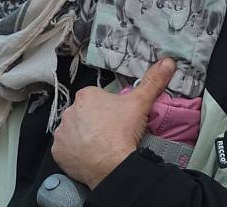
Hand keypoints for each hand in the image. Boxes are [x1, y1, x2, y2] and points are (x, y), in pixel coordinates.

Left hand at [52, 58, 175, 189]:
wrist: (112, 165)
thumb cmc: (123, 131)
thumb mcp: (140, 103)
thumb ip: (152, 81)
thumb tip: (168, 62)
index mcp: (86, 95)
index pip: (95, 100)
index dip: (106, 111)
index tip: (115, 121)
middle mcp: (69, 110)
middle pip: (83, 115)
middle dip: (93, 123)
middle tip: (108, 135)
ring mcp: (61, 131)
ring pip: (73, 132)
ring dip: (82, 138)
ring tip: (99, 148)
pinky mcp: (58, 151)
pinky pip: (65, 150)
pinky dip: (73, 154)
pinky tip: (87, 158)